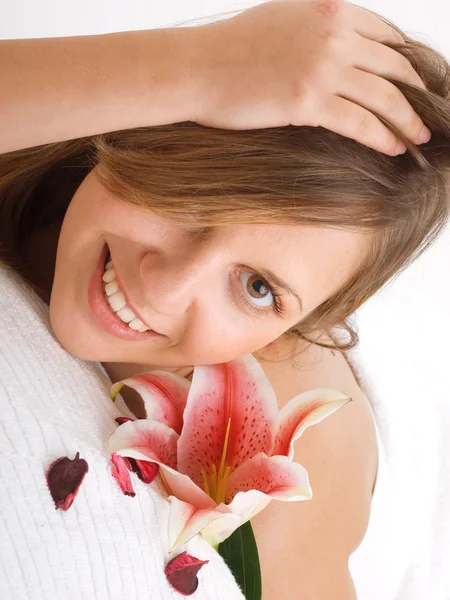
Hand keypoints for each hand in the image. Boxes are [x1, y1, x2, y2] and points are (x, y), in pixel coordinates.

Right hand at [188, 0, 430, 155]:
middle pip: (394, 67)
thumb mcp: (282, 20)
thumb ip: (318, 28)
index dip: (406, 65)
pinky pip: (361, 122)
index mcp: (330, 9)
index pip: (386, 37)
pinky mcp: (308, 100)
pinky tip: (395, 149)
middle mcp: (334, 33)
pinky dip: (383, 137)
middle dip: (417, 94)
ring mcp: (323, 66)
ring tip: (421, 138)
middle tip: (428, 116)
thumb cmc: (229, 49)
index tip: (414, 86)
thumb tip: (338, 48)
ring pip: (385, 96)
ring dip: (409, 121)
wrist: (195, 68)